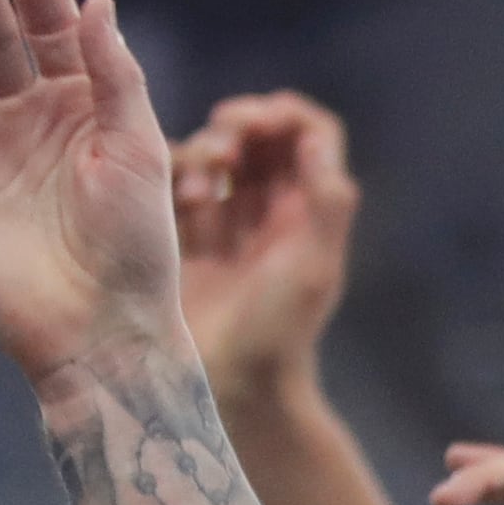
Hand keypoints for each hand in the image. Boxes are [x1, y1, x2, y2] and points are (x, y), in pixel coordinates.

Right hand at [174, 90, 360, 409]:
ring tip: (202, 189)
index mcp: (309, 212)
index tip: (257, 120)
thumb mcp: (313, 267)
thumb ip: (325, 201)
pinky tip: (186, 203)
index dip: (284, 116)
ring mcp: (228, 224)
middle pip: (259, 137)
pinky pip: (179, 185)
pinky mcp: (186, 238)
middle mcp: (272, 211)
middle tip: (224, 150)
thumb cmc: (278, 333)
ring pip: (218, 155)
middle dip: (238, 127)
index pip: (308, 135)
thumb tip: (314, 137)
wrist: (232, 388)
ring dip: (207, 154)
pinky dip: (180, 179)